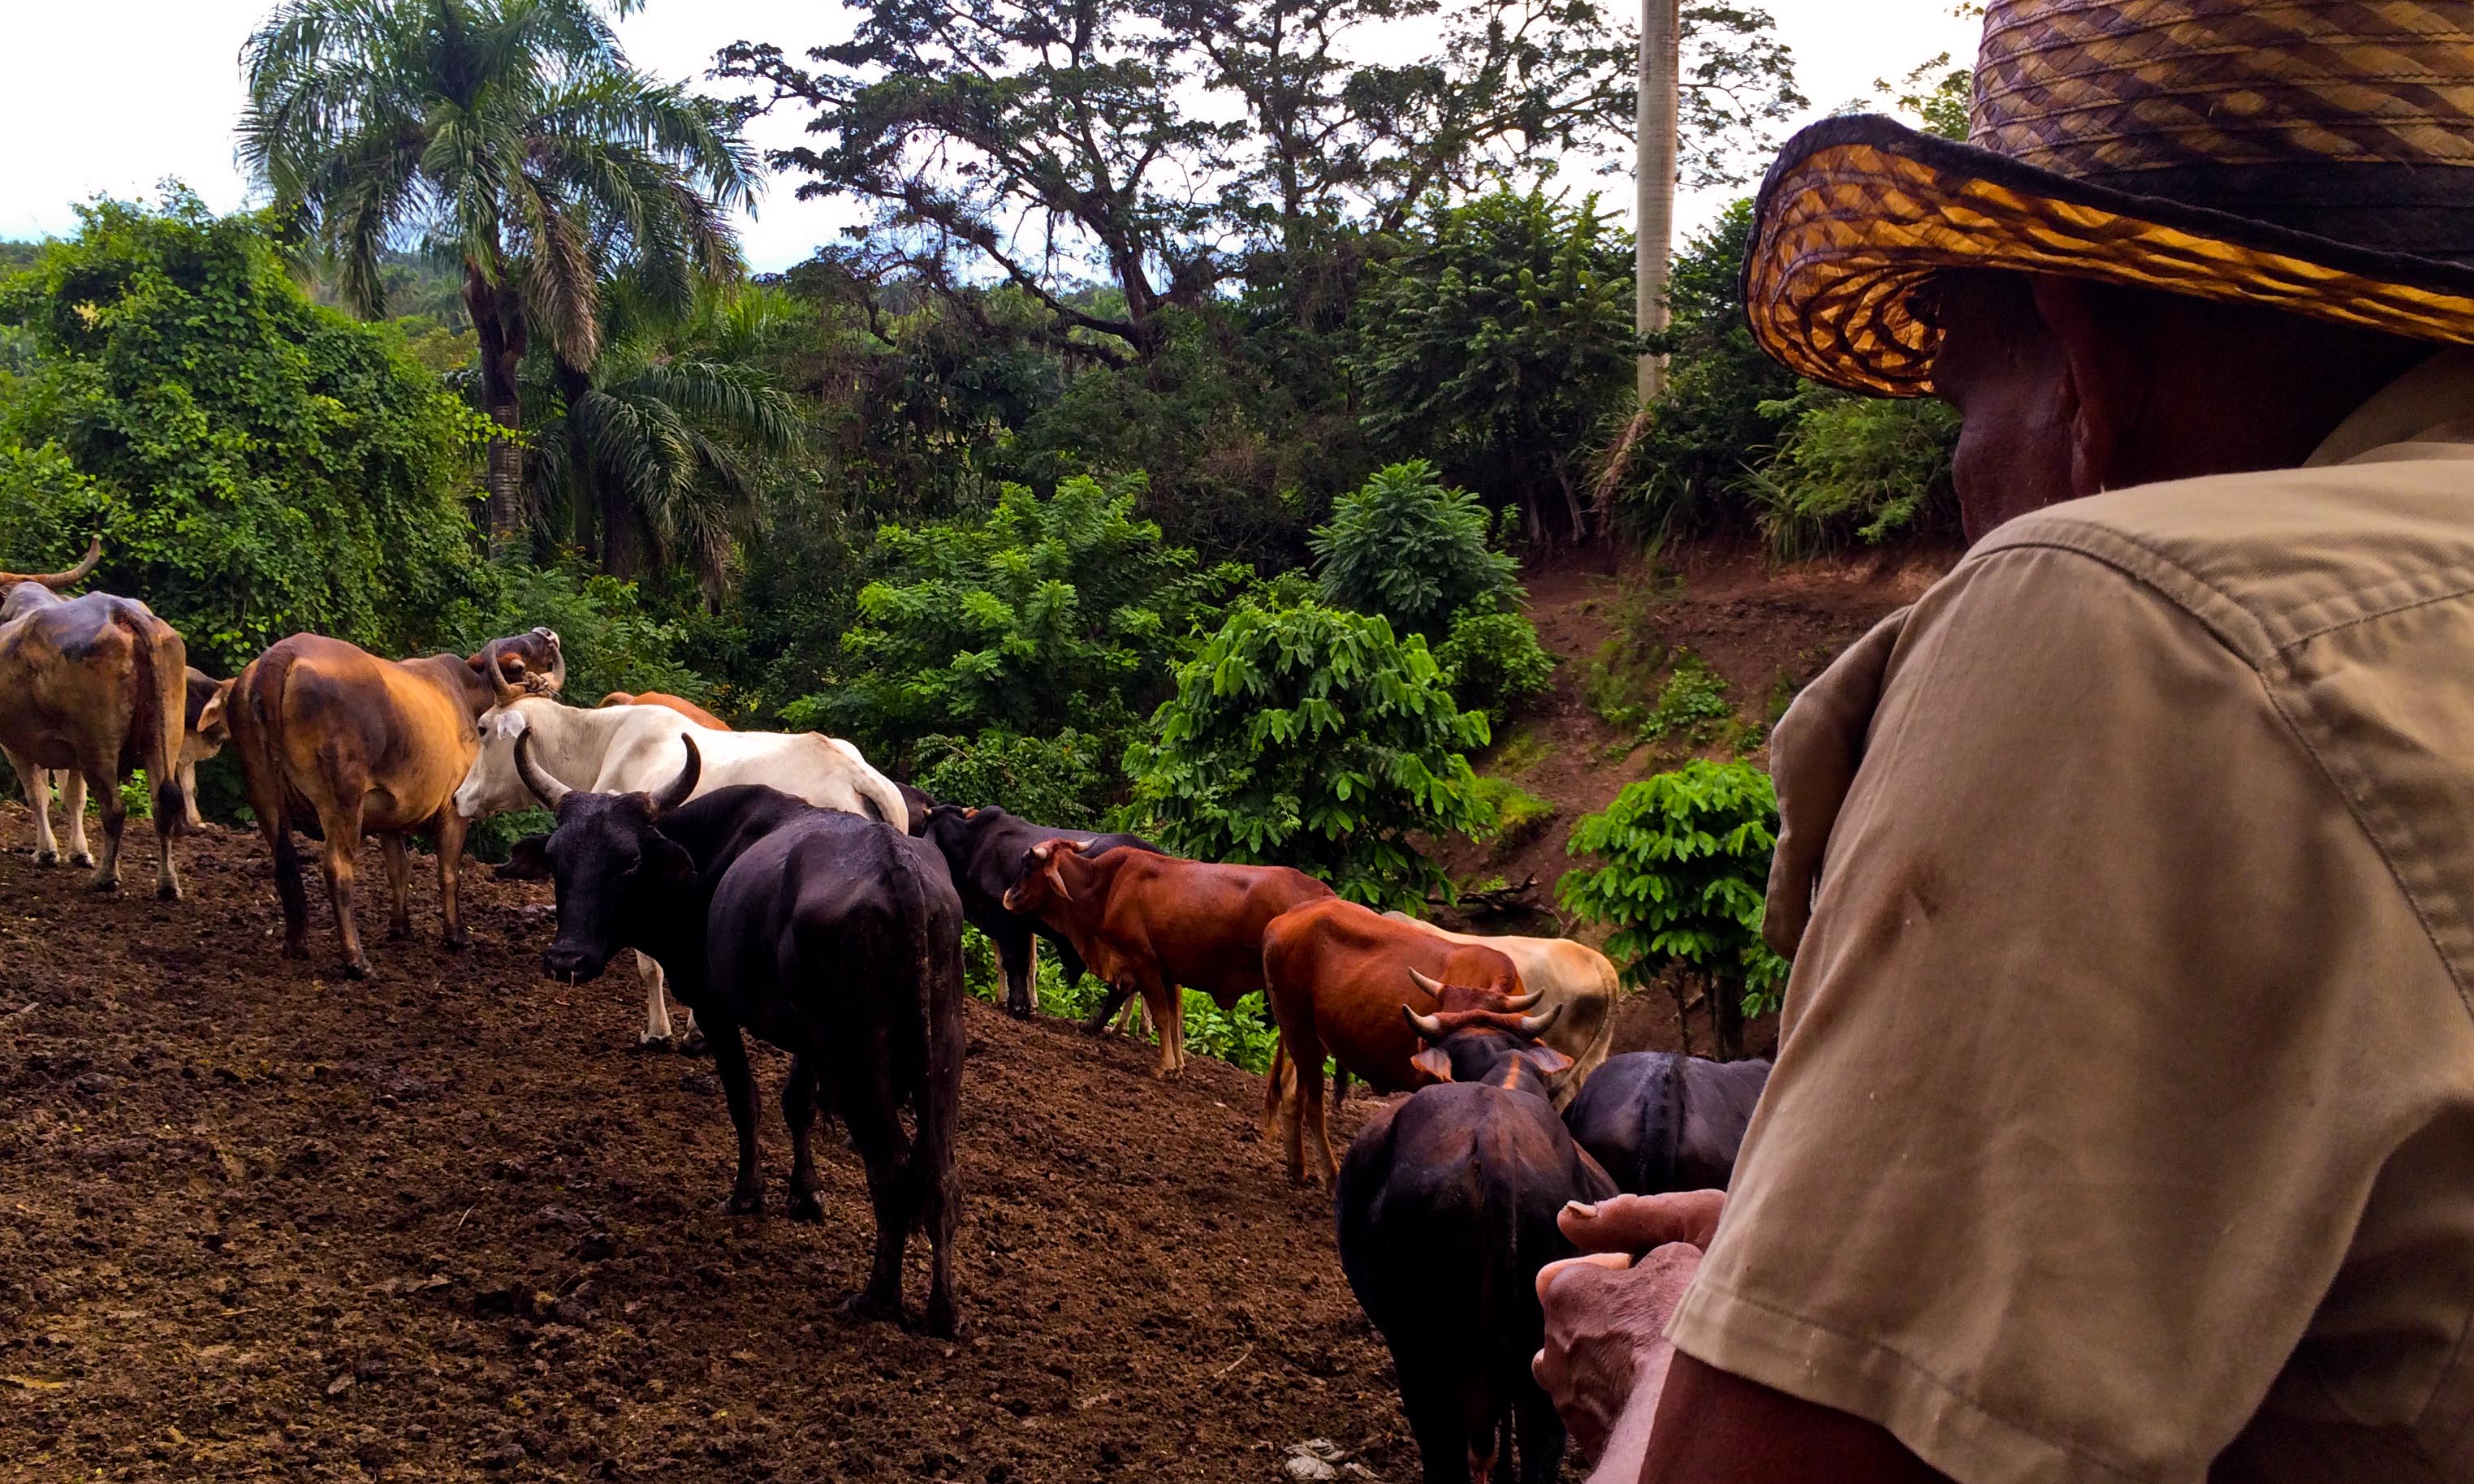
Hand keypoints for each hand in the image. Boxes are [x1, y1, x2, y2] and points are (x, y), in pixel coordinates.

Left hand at [1534, 1192, 1727, 1460]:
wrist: (1689, 1414)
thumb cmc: (1683, 1324)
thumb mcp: (1673, 1251)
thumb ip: (1635, 1230)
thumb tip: (1594, 1228)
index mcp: (1565, 1292)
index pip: (1576, 1274)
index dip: (1618, 1276)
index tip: (1652, 1284)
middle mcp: (1552, 1346)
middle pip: (1578, 1325)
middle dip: (1608, 1323)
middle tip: (1656, 1326)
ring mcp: (1567, 1398)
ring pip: (1583, 1373)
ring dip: (1609, 1367)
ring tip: (1654, 1369)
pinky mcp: (1588, 1438)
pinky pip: (1601, 1410)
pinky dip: (1622, 1403)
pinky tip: (1656, 1401)